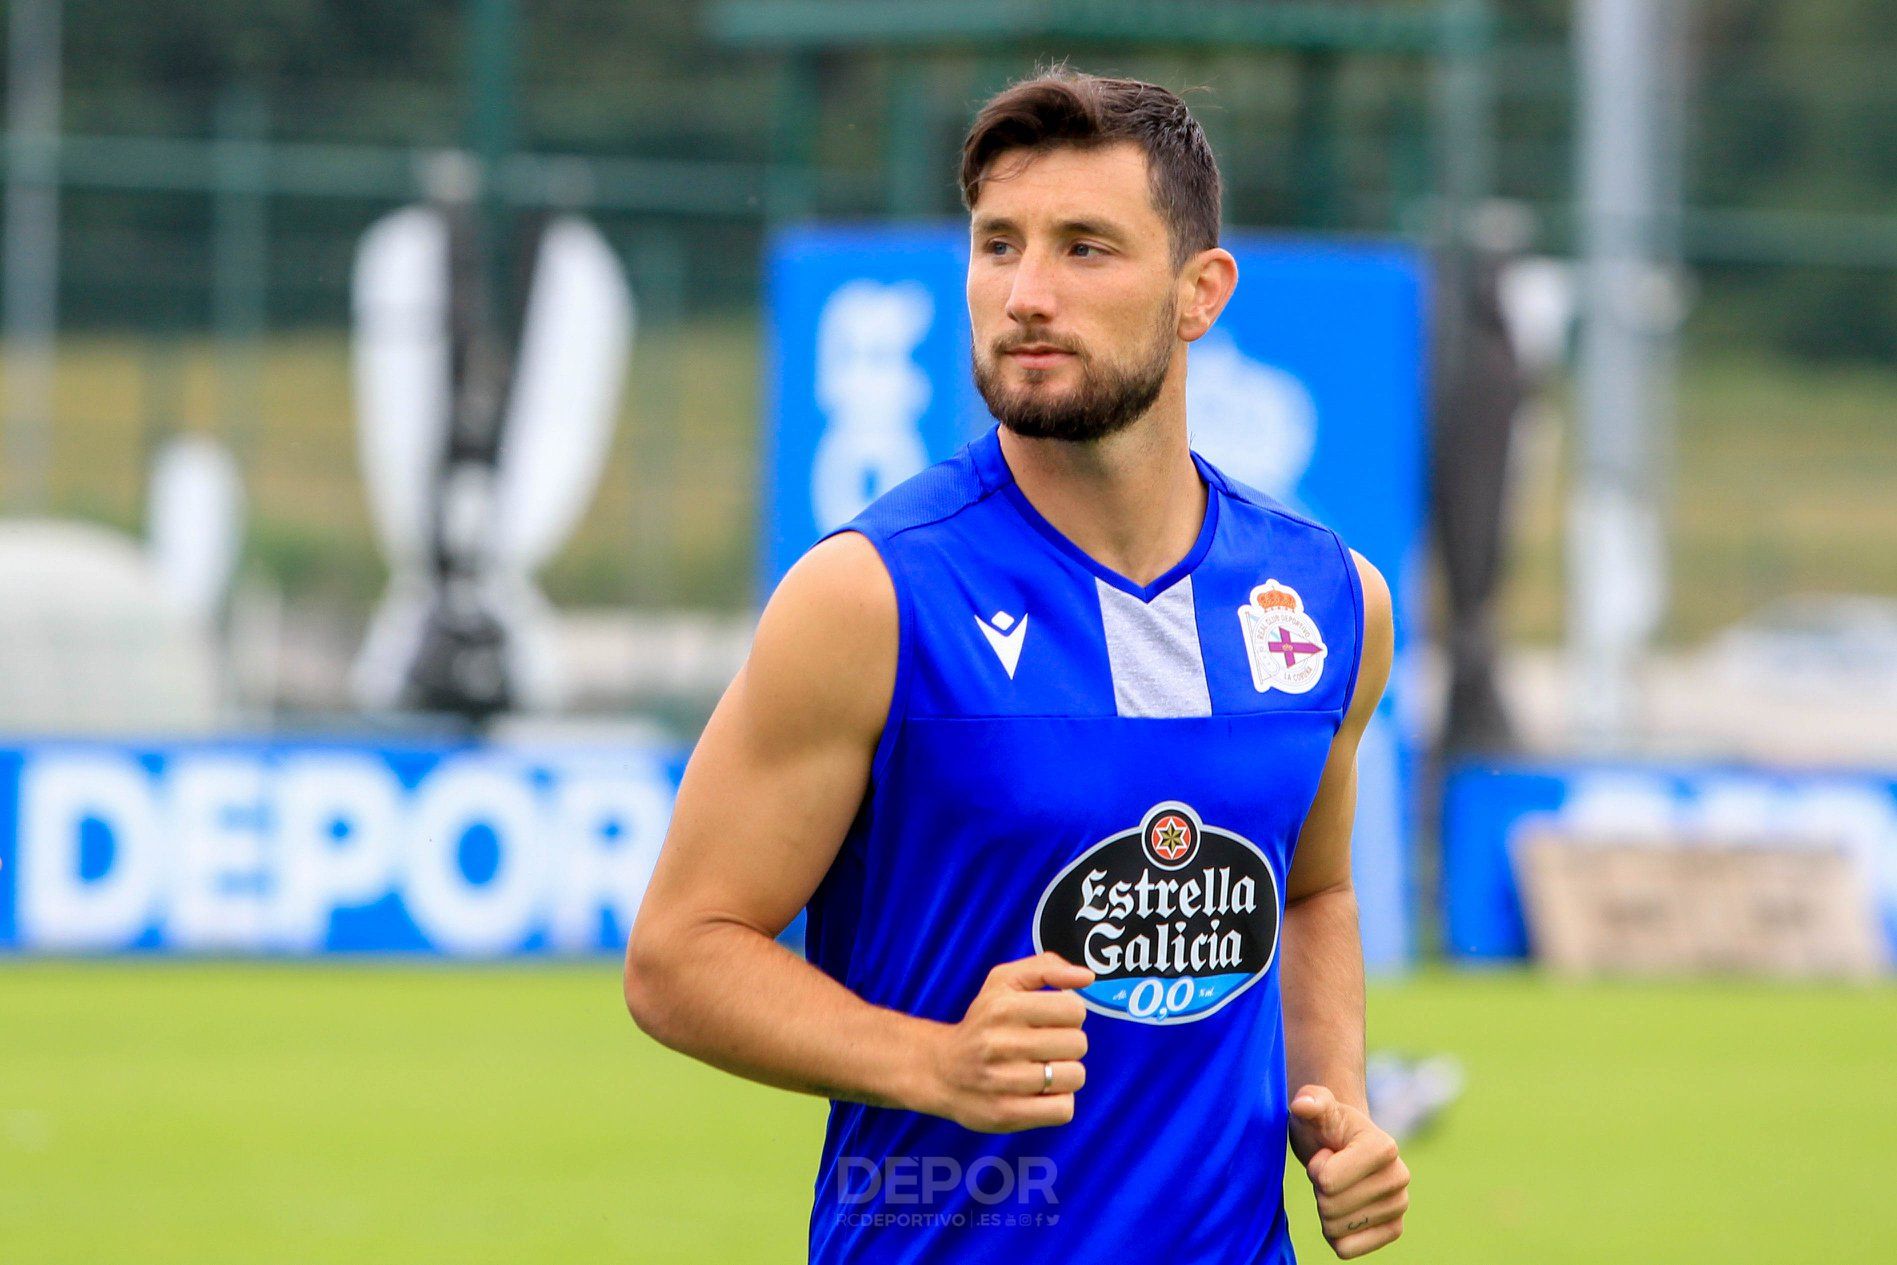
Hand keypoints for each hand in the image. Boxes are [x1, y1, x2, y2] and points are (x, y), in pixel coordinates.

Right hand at [920, 951, 1091, 1132]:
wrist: (940, 1071)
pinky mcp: (1007, 1113)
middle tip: (1045, 1046)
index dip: (1069, 1014)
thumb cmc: (982, 1023)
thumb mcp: (1003, 982)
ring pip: (1075, 1077)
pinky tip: (1039, 1093)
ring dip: (1065, 1074)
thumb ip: (1046, 967)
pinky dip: (1058, 1102)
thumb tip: (1087, 976)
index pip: (1074, 1008)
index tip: (1051, 1019)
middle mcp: (1001, 1043)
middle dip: (1067, 1044)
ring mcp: (1003, 1081)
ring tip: (1042, 1070)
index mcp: (1004, 1006)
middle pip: (1078, 1043)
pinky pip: (1063, 1110)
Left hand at [1289, 1084, 1408, 1257]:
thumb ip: (1310, 1100)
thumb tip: (1304, 1105)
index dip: (1316, 1169)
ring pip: (1336, 1229)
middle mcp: (1399, 1177)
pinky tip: (1342, 1212)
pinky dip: (1335, 1235)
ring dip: (1325, 1210)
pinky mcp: (1394, 1230)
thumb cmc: (1325, 1124)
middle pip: (1331, 1207)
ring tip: (1338, 1186)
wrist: (1341, 1143)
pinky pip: (1347, 1249)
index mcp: (1384, 1147)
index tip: (1326, 1153)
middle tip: (1330, 1170)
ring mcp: (1400, 1206)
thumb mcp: (1316, 1106)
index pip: (1328, 1182)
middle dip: (1319, 1190)